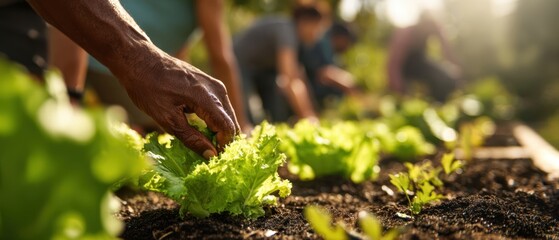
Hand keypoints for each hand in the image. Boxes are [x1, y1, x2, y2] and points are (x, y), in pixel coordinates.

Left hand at [119, 51, 239, 158]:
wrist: (140, 60)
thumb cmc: (148, 88)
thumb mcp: (167, 119)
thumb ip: (192, 138)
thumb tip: (211, 155)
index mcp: (206, 97)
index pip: (228, 128)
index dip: (223, 147)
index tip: (212, 159)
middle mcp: (216, 89)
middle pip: (231, 122)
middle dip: (224, 141)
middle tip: (209, 156)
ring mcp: (215, 85)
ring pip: (227, 115)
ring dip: (220, 132)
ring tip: (204, 145)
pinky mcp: (211, 84)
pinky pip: (221, 108)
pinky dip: (215, 121)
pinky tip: (202, 130)